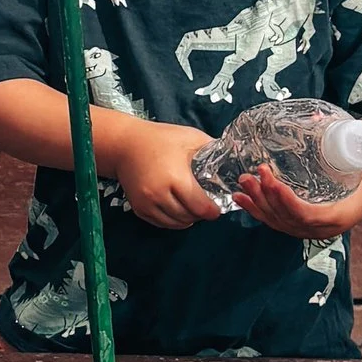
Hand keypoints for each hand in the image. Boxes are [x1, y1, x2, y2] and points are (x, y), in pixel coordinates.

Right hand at [107, 118, 225, 230]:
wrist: (125, 144)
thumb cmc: (161, 139)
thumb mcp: (190, 138)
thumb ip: (213, 150)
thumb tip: (236, 158)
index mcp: (175, 177)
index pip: (200, 208)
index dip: (213, 211)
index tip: (217, 206)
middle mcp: (159, 194)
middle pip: (189, 217)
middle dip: (201, 214)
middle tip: (206, 206)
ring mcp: (146, 203)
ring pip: (175, 223)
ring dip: (188, 219)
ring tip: (193, 208)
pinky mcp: (138, 208)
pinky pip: (161, 223)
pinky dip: (173, 221)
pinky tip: (178, 210)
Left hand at [233, 135, 361, 239]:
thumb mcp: (358, 160)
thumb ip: (342, 142)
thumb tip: (317, 118)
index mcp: (337, 215)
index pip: (307, 214)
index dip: (287, 201)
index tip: (271, 183)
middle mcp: (320, 228)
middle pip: (286, 217)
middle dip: (266, 197)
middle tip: (251, 175)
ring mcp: (307, 230)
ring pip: (277, 221)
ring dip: (257, 202)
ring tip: (242, 182)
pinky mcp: (297, 227)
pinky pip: (274, 221)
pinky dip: (256, 210)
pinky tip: (239, 198)